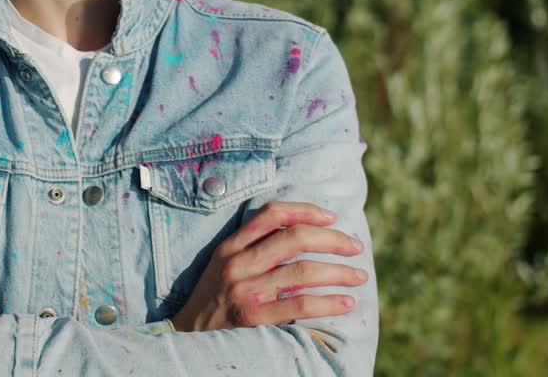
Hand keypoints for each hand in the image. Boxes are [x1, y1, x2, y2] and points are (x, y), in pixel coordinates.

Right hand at [169, 201, 367, 332]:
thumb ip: (251, 247)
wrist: (188, 337)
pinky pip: (300, 305)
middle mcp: (238, 264)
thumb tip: (300, 232)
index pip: (271, 214)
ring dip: (339, 272)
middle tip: (355, 246)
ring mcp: (246, 291)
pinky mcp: (254, 318)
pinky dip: (329, 302)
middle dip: (332, 240)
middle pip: (294, 238)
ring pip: (303, 271)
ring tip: (359, 276)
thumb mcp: (223, 265)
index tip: (332, 218)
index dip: (305, 211)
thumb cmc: (213, 300)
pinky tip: (346, 302)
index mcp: (231, 247)